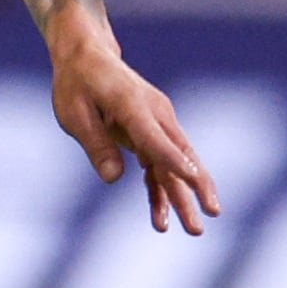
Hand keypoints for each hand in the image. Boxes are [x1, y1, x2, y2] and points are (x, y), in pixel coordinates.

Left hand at [47, 19, 218, 234]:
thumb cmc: (77, 84)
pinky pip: (160, 165)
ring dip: (183, 197)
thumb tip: (113, 179)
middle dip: (196, 186)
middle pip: (180, 154)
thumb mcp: (74, 114)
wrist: (88, 57)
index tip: (193, 180)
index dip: (174, 160)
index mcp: (133, 106)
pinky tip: (163, 217)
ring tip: (193, 229)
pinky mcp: (151, 132)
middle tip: (212, 214)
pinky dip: (162, 189)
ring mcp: (157, 123)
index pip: (157, 138)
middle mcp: (154, 114)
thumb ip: (96, 144)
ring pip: (175, 164)